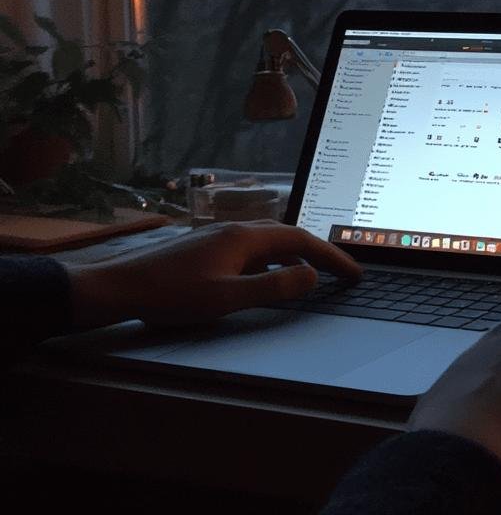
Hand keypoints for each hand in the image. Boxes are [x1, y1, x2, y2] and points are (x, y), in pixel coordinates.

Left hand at [65, 220, 362, 327]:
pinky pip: (251, 249)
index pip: (301, 239)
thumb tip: (311, 276)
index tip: (354, 273)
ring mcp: (218, 237)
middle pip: (288, 234)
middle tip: (341, 272)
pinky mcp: (205, 249)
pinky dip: (271, 260)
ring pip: (268, 240)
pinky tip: (266, 277)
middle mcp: (234, 230)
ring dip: (294, 255)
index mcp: (244, 237)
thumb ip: (274, 287)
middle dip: (318, 252)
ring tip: (312, 274)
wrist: (118, 288)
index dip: (332, 256)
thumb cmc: (170, 295)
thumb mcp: (228, 297)